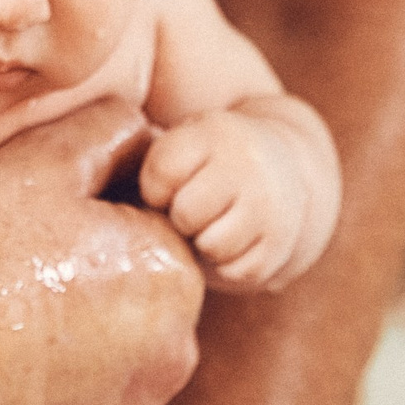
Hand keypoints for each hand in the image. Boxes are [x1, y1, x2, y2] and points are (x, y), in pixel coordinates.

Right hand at [0, 99, 200, 404]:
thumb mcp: (42, 156)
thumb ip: (115, 129)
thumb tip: (147, 138)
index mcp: (175, 278)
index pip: (161, 230)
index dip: (103, 214)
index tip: (42, 221)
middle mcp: (171, 359)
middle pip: (148, 302)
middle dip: (106, 281)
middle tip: (22, 268)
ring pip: (120, 363)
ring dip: (86, 342)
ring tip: (10, 318)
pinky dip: (57, 398)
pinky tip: (2, 371)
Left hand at [138, 103, 337, 292]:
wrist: (287, 167)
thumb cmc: (211, 163)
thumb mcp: (185, 143)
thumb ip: (150, 165)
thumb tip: (117, 224)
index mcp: (213, 133)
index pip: (162, 173)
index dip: (156, 189)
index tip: (169, 185)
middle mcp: (247, 164)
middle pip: (186, 213)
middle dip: (182, 218)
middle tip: (195, 209)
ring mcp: (269, 204)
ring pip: (212, 246)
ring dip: (206, 244)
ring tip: (216, 223)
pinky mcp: (281, 242)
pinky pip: (236, 272)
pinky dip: (230, 264)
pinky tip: (238, 240)